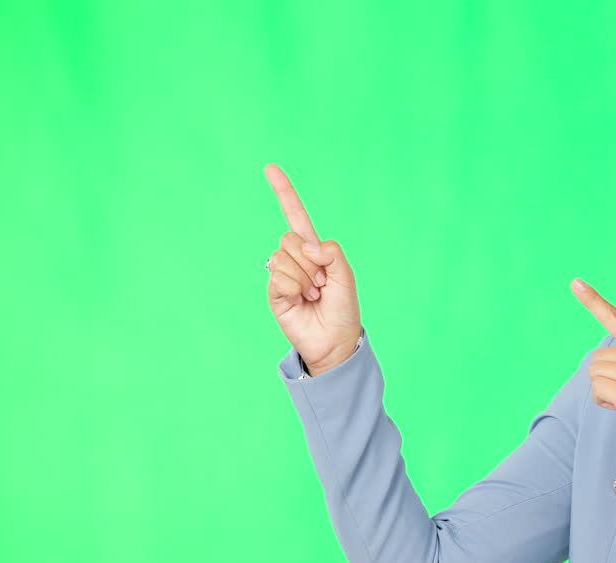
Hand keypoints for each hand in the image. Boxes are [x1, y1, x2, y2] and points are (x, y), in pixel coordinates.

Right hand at [264, 163, 362, 374]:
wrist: (334, 340)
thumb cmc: (343, 309)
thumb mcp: (346, 275)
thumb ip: (331, 252)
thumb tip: (307, 246)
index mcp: (314, 250)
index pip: (296, 216)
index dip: (284, 193)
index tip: (270, 168)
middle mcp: (296, 258)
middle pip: (290, 238)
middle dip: (311, 261)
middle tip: (322, 284)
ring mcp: (282, 274)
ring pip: (284, 257)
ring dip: (304, 278)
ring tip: (313, 295)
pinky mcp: (274, 291)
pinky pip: (278, 276)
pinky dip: (294, 288)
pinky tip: (302, 301)